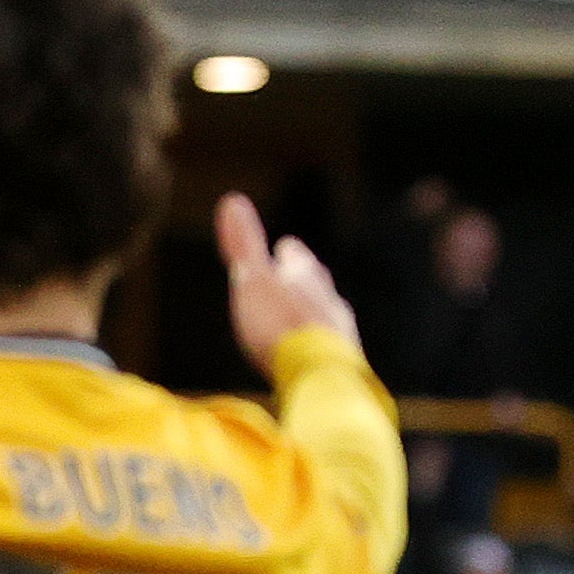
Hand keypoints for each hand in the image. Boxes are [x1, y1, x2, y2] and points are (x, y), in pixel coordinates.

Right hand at [216, 192, 359, 374]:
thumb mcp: (253, 280)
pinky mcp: (342, 366)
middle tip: (298, 277)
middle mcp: (329, 300)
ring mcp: (340, 333)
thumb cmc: (280, 325)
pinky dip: (319, 346)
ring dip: (314, 314)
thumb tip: (232, 200)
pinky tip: (312, 356)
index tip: (285, 246)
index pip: (297, 258)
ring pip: (326, 316)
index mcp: (307, 277)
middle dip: (305, 281)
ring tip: (305, 317)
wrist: (319, 374)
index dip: (289, 253)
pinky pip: (329, 349)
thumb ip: (244, 245)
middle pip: (317, 285)